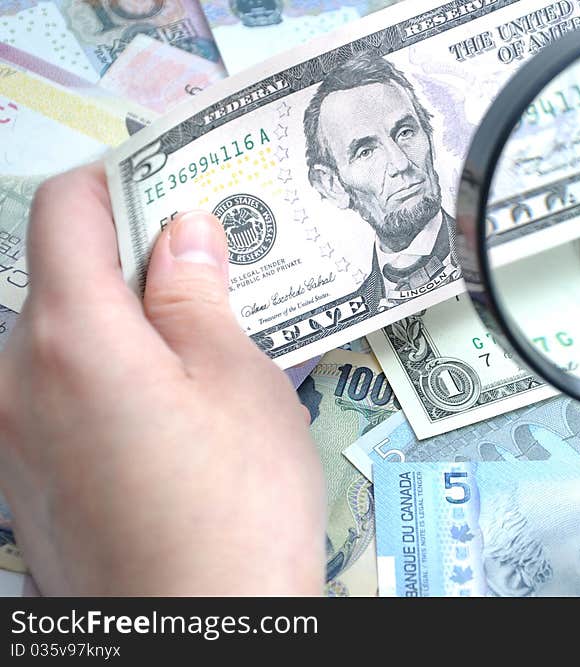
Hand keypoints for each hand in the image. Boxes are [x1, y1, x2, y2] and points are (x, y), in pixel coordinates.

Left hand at [0, 164, 325, 594]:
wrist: (201, 632)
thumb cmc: (234, 503)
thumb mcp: (236, 378)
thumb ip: (197, 293)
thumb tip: (182, 231)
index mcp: (69, 335)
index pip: (66, 210)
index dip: (121, 182)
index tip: (175, 188)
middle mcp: (13, 379)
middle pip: (61, 278)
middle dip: (131, 264)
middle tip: (211, 281)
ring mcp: (9, 437)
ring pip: (60, 341)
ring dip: (123, 327)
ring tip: (200, 360)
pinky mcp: (22, 482)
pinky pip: (56, 398)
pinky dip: (105, 380)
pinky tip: (168, 421)